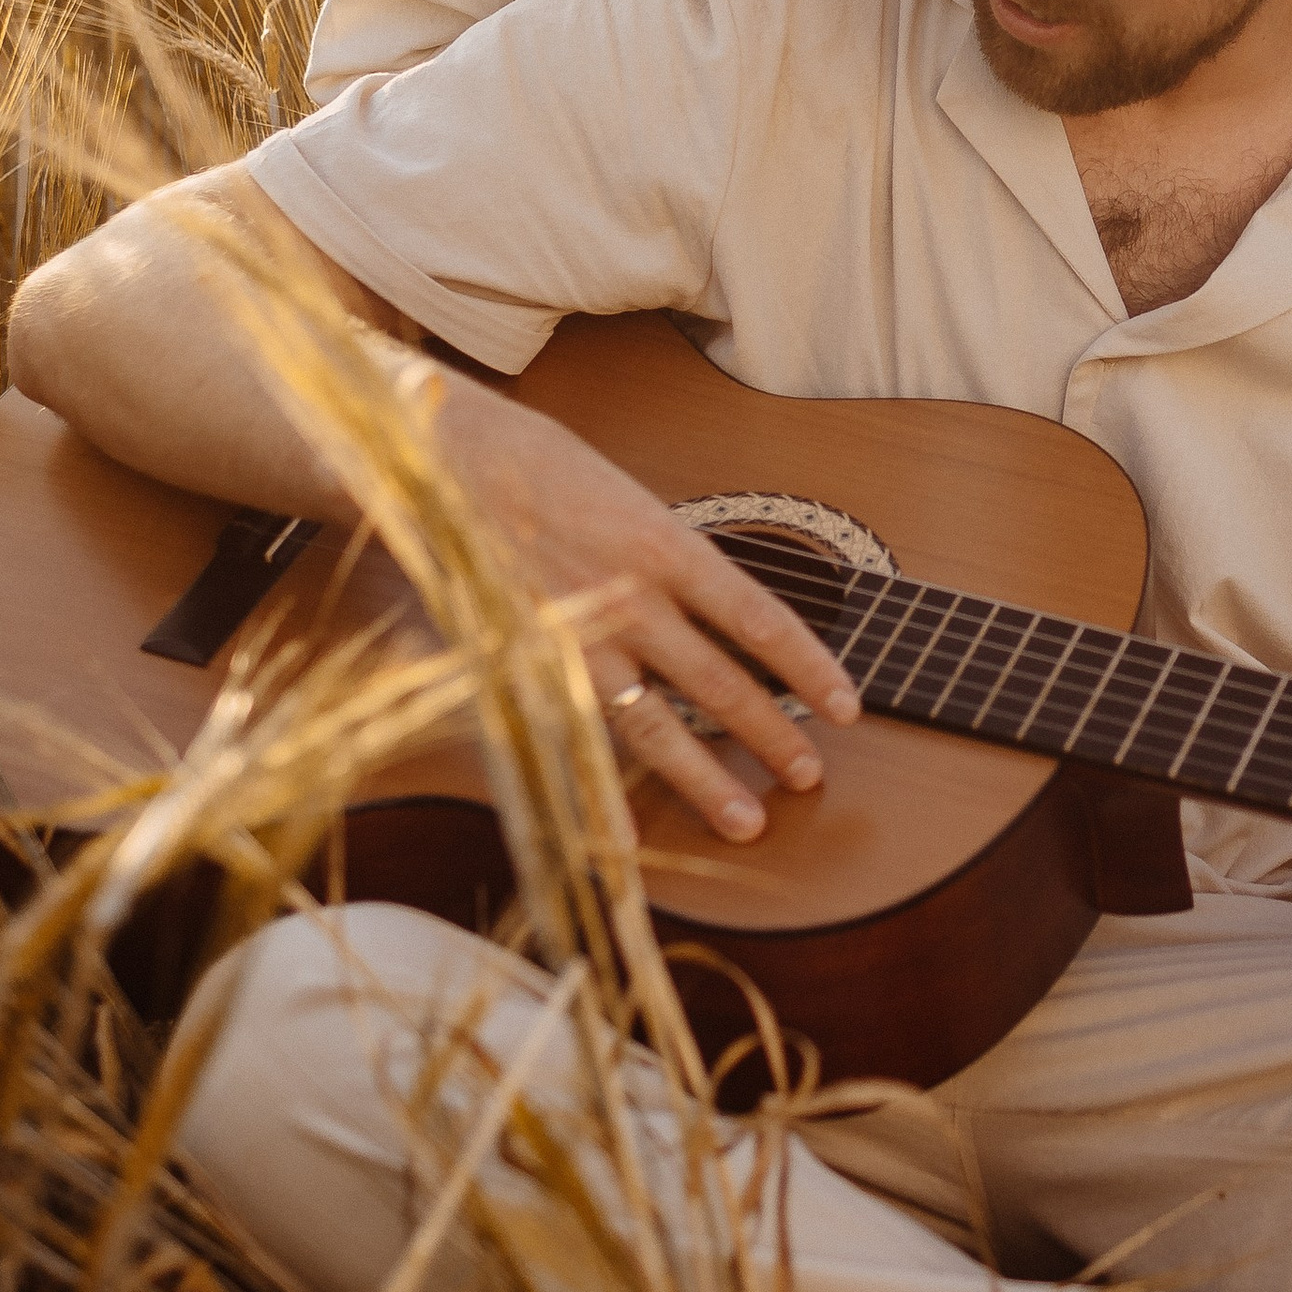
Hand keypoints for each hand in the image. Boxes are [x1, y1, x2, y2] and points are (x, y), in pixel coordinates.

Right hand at [435, 374, 858, 839]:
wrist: (443, 456)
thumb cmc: (539, 465)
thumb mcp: (627, 498)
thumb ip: (670, 559)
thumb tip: (717, 609)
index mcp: (666, 545)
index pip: (761, 619)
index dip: (810, 668)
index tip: (847, 706)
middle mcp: (630, 598)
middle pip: (720, 683)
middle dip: (773, 736)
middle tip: (811, 776)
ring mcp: (576, 638)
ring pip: (656, 724)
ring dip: (708, 778)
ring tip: (750, 820)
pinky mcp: (526, 664)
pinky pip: (576, 739)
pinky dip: (601, 794)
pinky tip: (627, 835)